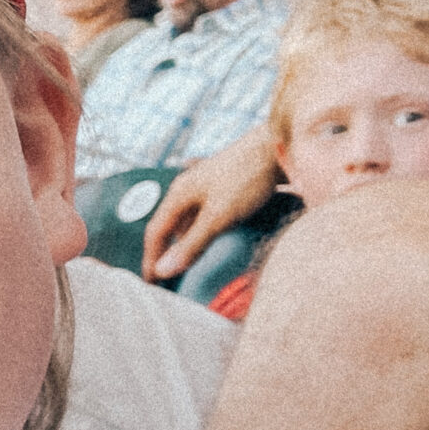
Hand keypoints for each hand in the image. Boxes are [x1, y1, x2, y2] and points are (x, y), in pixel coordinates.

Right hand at [141, 130, 279, 279]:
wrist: (278, 146)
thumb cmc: (247, 177)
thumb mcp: (218, 216)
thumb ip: (191, 244)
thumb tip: (163, 270)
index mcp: (178, 194)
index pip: (155, 232)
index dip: (150, 259)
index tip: (150, 282)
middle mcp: (186, 189)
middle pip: (167, 226)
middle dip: (163, 252)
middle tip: (163, 277)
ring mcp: (204, 187)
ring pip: (184, 220)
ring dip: (181, 242)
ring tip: (182, 263)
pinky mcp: (221, 187)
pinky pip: (200, 215)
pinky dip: (197, 232)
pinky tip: (206, 239)